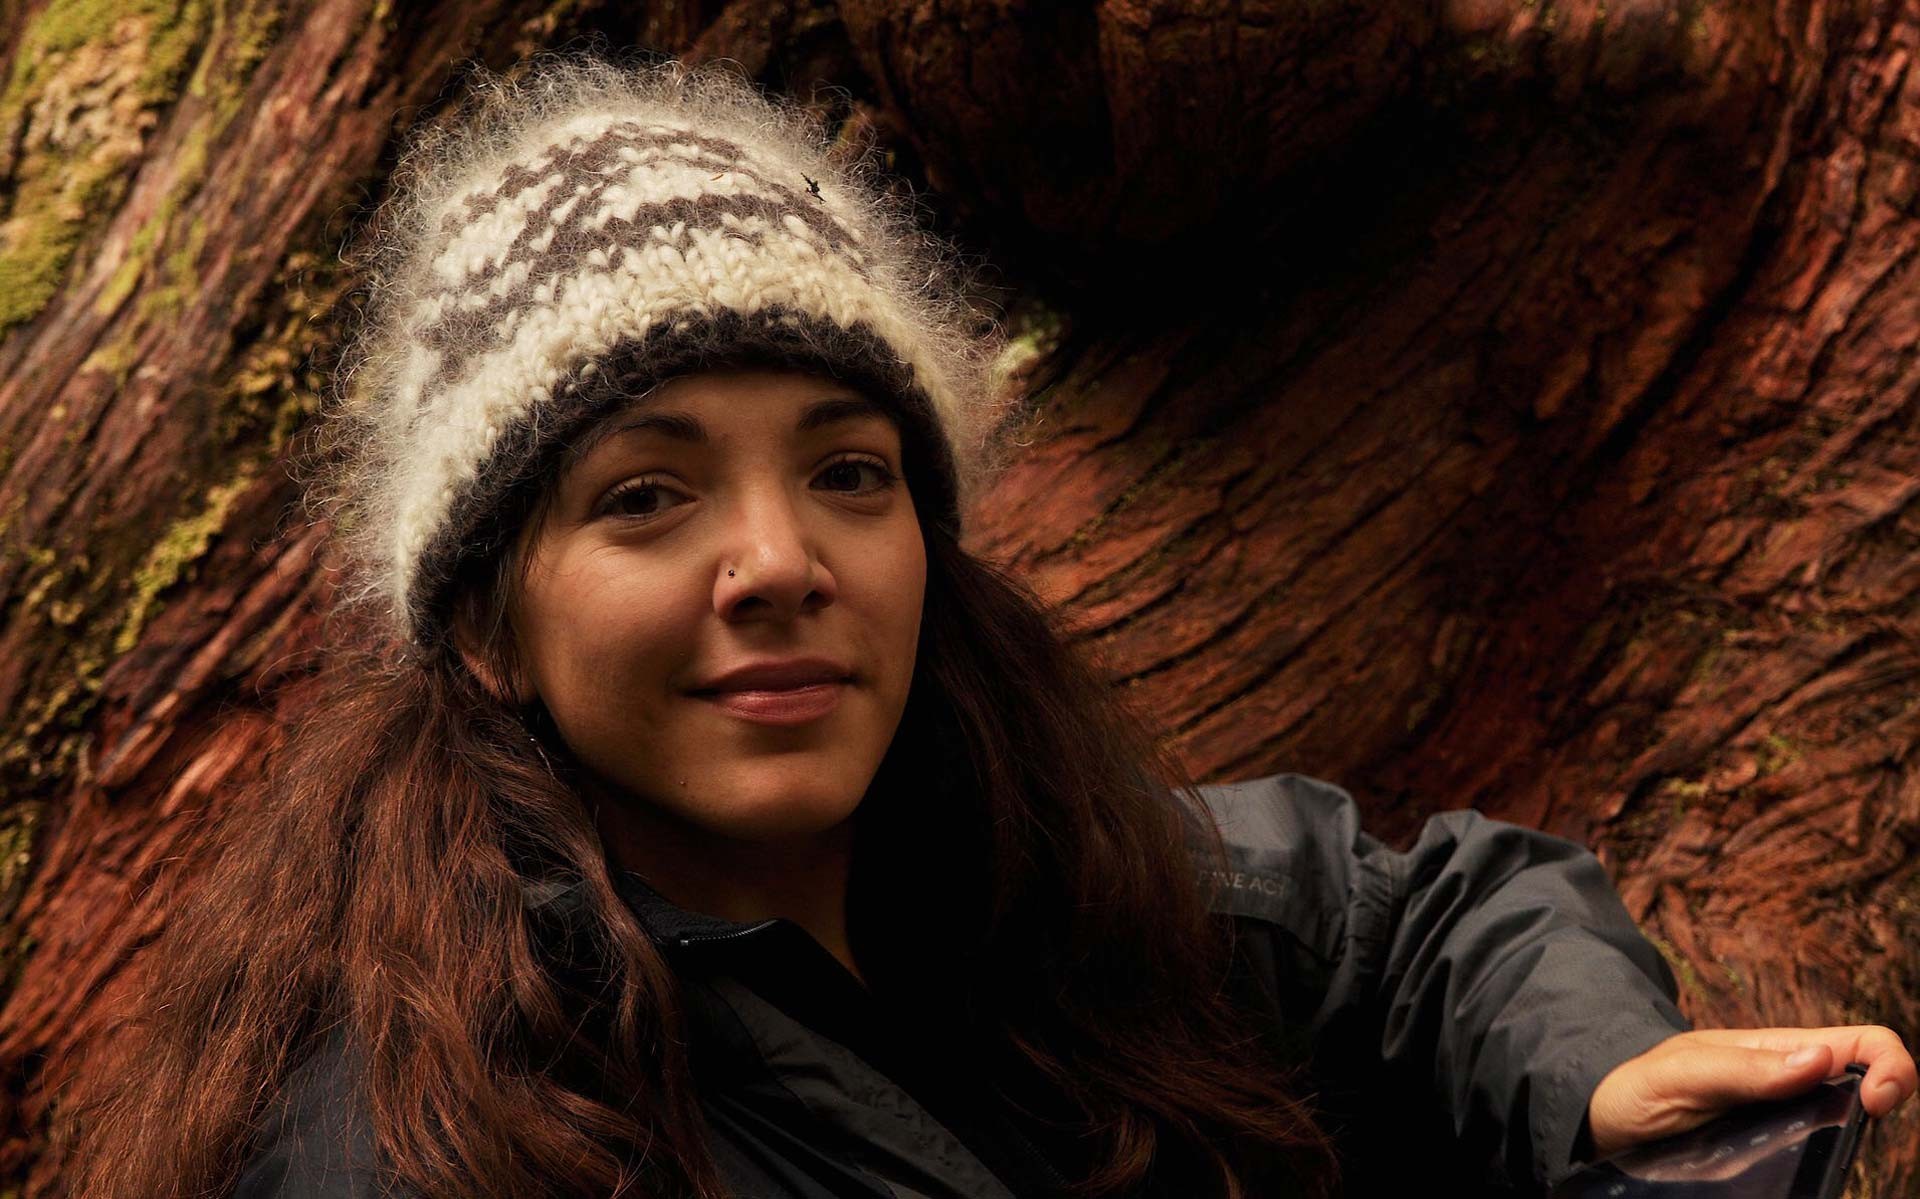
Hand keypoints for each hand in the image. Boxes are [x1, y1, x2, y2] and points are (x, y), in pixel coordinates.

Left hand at [1585, 1025, 1915, 1158]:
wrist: (1602, 1121)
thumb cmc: (1638, 1085)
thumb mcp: (1683, 1072)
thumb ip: (1744, 1067)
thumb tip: (1821, 1059)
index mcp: (1779, 1050)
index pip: (1863, 1043)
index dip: (1891, 1064)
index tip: (1875, 1101)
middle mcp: (1789, 1083)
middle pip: (1867, 1084)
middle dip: (1884, 1101)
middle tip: (1855, 1134)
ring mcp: (1780, 1119)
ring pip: (1844, 1126)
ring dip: (1850, 1139)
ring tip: (1827, 1154)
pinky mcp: (1767, 1152)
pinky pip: (1809, 1157)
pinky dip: (1819, 1163)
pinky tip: (1802, 1172)